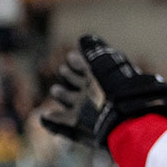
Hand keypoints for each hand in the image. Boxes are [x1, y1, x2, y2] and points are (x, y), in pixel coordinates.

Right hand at [39, 34, 166, 147]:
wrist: (122, 118)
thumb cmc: (114, 89)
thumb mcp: (104, 65)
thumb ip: (94, 51)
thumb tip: (84, 38)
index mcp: (100, 81)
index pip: (87, 70)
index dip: (78, 62)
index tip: (70, 56)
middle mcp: (94, 96)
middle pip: (81, 85)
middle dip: (70, 76)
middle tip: (62, 70)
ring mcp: (86, 112)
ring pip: (72, 102)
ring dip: (62, 95)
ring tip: (55, 90)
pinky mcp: (78, 128)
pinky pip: (62, 125)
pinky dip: (53, 120)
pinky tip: (44, 116)